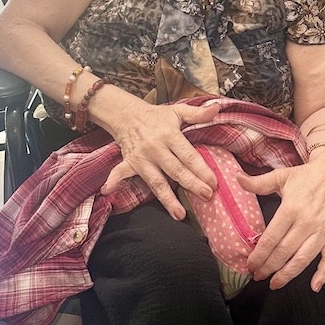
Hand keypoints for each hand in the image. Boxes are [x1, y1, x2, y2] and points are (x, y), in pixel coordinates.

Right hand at [100, 97, 221, 218]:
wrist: (128, 114)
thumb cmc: (157, 116)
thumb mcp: (178, 111)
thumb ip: (197, 113)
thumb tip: (216, 108)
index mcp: (169, 135)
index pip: (188, 155)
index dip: (201, 169)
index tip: (213, 182)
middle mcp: (156, 148)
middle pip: (175, 170)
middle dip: (191, 184)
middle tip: (207, 196)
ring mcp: (141, 157)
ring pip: (156, 181)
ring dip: (167, 198)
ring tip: (180, 215)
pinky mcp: (129, 162)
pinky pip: (120, 173)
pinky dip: (113, 181)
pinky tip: (108, 191)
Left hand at [238, 154, 324, 291]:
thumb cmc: (306, 175)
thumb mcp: (281, 176)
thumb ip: (258, 182)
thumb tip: (236, 179)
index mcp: (292, 208)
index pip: (271, 238)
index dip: (259, 254)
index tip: (250, 264)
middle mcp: (307, 222)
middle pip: (284, 252)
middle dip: (269, 267)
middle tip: (257, 276)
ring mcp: (323, 231)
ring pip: (303, 259)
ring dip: (288, 274)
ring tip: (275, 284)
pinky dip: (323, 274)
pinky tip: (314, 287)